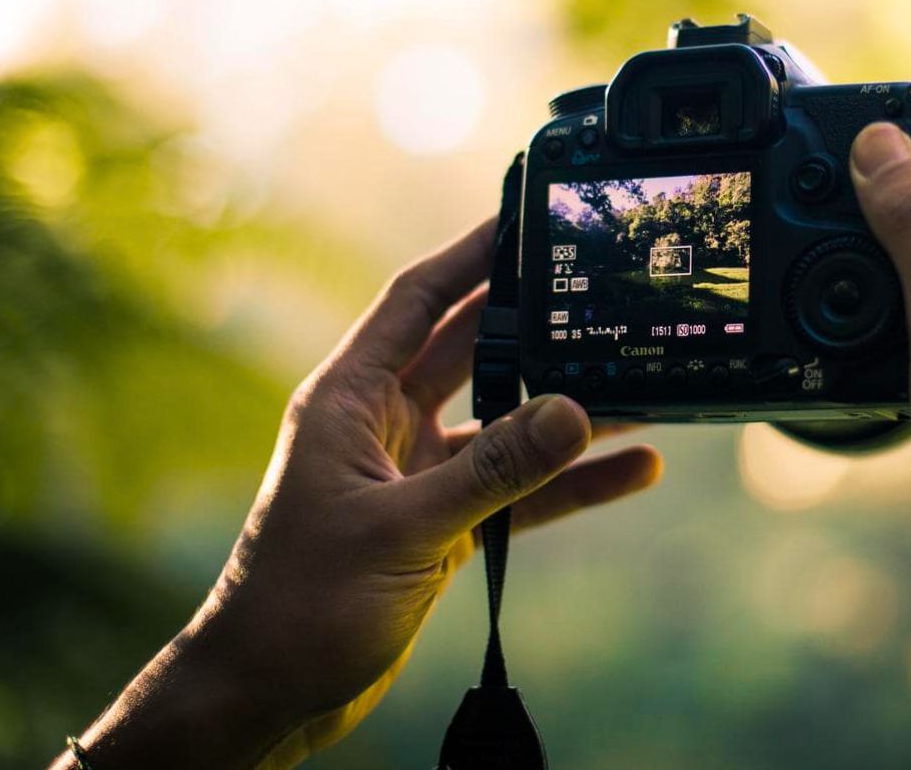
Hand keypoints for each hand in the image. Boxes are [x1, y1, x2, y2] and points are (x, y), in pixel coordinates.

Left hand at [57, 220, 661, 769]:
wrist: (270, 692)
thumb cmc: (300, 604)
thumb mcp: (403, 529)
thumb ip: (493, 472)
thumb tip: (575, 412)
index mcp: (351, 400)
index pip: (416, 301)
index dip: (469, 255)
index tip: (524, 217)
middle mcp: (386, 424)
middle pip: (474, 351)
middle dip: (535, 323)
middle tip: (601, 289)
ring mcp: (418, 474)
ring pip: (507, 423)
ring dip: (567, 409)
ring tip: (640, 382)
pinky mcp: (444, 523)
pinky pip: (521, 490)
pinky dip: (571, 482)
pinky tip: (631, 470)